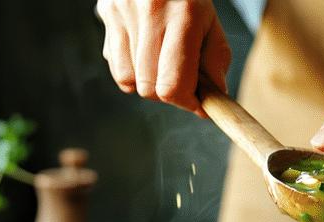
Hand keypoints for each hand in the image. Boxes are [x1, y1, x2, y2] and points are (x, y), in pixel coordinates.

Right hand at [96, 0, 231, 114]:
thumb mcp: (210, 19)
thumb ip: (215, 57)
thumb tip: (215, 93)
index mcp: (182, 16)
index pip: (174, 84)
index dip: (187, 103)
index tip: (198, 105)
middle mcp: (150, 15)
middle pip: (150, 88)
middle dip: (169, 94)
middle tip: (183, 81)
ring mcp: (123, 14)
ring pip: (129, 82)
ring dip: (149, 82)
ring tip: (162, 62)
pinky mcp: (107, 15)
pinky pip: (115, 67)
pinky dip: (130, 71)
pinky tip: (144, 54)